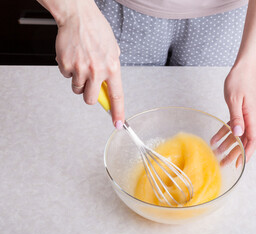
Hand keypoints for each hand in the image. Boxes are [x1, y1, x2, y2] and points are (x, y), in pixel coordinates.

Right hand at [55, 0, 123, 126]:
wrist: (78, 17)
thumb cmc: (96, 31)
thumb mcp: (113, 50)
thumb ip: (112, 70)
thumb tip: (109, 87)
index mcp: (112, 68)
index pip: (116, 96)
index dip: (117, 112)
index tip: (118, 123)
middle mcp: (97, 71)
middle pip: (90, 99)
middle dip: (89, 95)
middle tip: (89, 84)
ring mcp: (80, 69)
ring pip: (77, 89)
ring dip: (79, 81)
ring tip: (82, 63)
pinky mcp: (65, 65)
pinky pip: (66, 76)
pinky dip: (69, 69)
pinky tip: (74, 57)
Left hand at [211, 65, 255, 165]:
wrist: (243, 70)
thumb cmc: (239, 82)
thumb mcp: (234, 100)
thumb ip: (236, 118)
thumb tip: (238, 134)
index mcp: (253, 117)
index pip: (252, 140)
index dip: (246, 153)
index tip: (239, 164)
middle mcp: (252, 119)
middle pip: (245, 141)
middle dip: (234, 153)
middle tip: (224, 163)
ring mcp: (247, 117)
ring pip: (238, 135)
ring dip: (227, 145)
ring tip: (217, 153)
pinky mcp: (241, 113)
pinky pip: (233, 127)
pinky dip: (225, 133)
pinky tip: (215, 139)